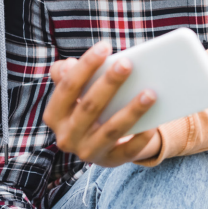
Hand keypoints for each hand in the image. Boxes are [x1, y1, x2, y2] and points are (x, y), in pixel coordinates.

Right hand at [43, 42, 158, 166]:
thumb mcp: (76, 92)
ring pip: (111, 129)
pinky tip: (153, 124)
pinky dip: (141, 138)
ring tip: (150, 92)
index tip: (105, 46)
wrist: (102, 142)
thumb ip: (68, 74)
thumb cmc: (89, 105)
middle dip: (109, 84)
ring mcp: (87, 152)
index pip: (67, 87)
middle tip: (128, 64)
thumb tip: (68, 64)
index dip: (85, 65)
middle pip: (90, 106)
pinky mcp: (110, 162)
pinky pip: (128, 151)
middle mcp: (67, 136)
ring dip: (131, 111)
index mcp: (54, 115)